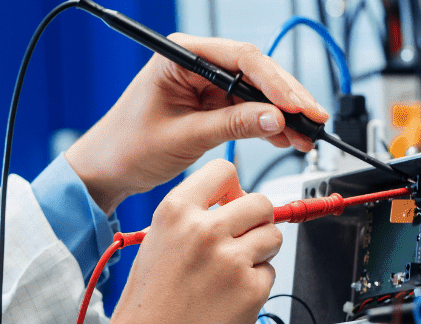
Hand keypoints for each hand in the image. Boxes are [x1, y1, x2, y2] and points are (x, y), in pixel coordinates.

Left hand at [65, 33, 329, 212]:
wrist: (106, 170)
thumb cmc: (128, 147)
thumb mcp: (184, 137)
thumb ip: (231, 125)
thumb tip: (275, 118)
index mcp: (180, 56)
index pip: (241, 58)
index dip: (275, 82)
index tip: (297, 106)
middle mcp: (195, 62)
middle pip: (255, 72)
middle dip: (287, 98)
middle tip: (314, 121)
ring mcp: (205, 82)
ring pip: (256, 91)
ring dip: (282, 114)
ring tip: (306, 137)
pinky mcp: (210, 103)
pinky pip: (247, 109)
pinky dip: (268, 124)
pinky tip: (286, 138)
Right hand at [94, 160, 281, 323]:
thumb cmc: (146, 308)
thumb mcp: (156, 244)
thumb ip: (191, 219)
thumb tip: (232, 205)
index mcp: (175, 212)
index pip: (224, 171)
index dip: (234, 187)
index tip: (233, 200)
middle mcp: (205, 230)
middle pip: (260, 202)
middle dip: (257, 220)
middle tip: (241, 241)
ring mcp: (231, 259)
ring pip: (273, 236)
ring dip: (260, 251)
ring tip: (231, 273)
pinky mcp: (251, 289)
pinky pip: (270, 273)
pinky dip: (256, 284)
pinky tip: (229, 298)